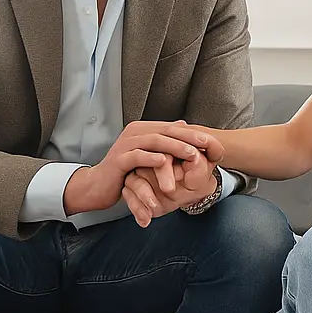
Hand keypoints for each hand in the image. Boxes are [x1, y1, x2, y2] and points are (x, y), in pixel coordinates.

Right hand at [64, 120, 220, 215]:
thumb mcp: (149, 157)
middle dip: (188, 138)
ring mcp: (125, 145)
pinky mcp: (118, 160)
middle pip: (166, 131)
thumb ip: (165, 143)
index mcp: (144, 130)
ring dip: (174, 147)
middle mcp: (135, 133)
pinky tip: (164, 161)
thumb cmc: (126, 173)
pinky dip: (151, 158)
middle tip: (208, 144)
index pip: (172, 128)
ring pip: (154, 142)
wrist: (99, 186)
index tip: (213, 142)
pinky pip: (136, 156)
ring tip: (191, 154)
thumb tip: (184, 126)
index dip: (193, 134)